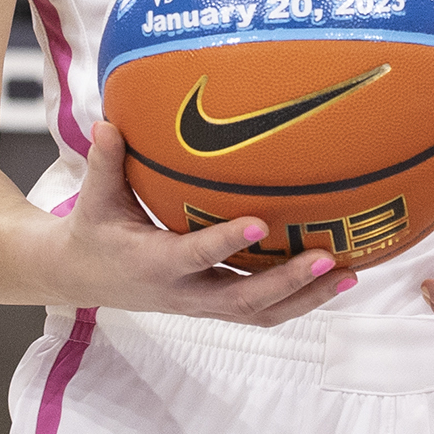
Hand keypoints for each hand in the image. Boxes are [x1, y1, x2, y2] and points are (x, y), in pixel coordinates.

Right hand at [31, 121, 367, 323]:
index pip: (193, 256)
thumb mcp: (94, 197)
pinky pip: (263, 311)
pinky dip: (302, 298)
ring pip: (261, 313)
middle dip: (287, 282)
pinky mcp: (216, 306)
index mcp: (153, 264)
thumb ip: (104, 161)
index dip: (226, 243)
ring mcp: (203, 304)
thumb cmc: (94, 228)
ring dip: (307, 297)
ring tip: (349, 272)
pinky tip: (338, 278)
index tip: (261, 222)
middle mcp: (183, 292)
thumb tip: (107, 120)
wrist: (83, 277)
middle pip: (242, 299)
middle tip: (327, 257)